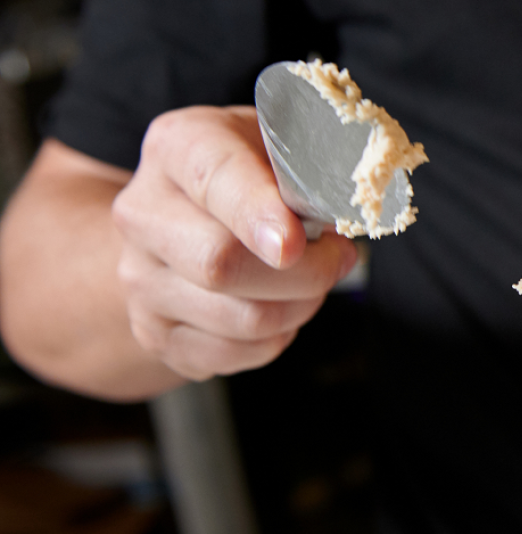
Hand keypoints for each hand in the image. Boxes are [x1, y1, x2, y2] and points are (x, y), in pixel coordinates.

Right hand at [112, 106, 356, 380]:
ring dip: (299, 306)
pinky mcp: (156, 334)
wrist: (175, 222)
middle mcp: (144, 212)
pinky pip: (234, 354)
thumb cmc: (245, 179)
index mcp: (177, 146)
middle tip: (336, 258)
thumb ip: (305, 170)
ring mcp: (140, 279)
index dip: (258, 214)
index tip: (293, 243)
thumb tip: (337, 214)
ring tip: (311, 282)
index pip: (216, 181)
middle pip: (222, 264)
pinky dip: (275, 338)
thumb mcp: (273, 147)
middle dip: (305, 272)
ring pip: (241, 318)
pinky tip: (279, 307)